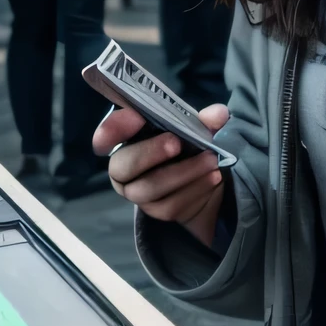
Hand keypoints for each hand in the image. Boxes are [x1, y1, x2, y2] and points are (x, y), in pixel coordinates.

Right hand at [93, 104, 229, 247]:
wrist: (206, 180)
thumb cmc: (190, 145)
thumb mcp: (197, 129)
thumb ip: (203, 120)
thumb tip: (218, 114)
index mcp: (128, 140)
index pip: (107, 136)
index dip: (112, 129)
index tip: (133, 117)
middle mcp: (125, 168)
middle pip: (122, 166)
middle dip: (149, 152)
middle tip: (176, 142)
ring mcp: (138, 193)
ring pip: (149, 189)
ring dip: (182, 173)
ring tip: (210, 161)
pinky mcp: (158, 210)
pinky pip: (171, 205)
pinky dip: (194, 189)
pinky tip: (213, 177)